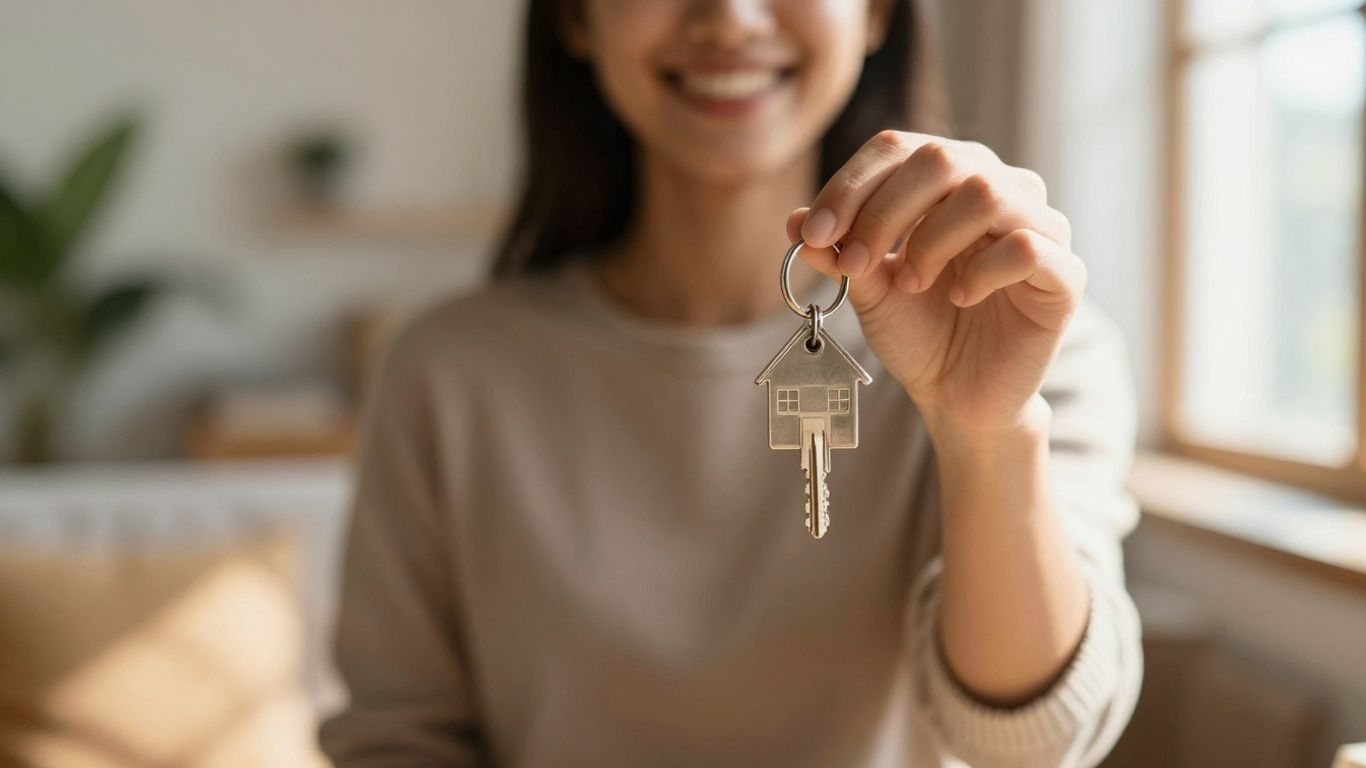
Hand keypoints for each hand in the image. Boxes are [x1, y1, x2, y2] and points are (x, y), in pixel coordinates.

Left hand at [788, 130, 1084, 436]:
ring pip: (986, 193)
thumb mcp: (867, 288)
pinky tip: (960, 298)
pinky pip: (1026, 247)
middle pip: (940, 159)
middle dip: (882, 212)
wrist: (959, 396)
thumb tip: (797, 221)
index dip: (849, 185)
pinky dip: (981, 272)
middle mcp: (1001, 188)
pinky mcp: (1064, 275)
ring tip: (911, 284)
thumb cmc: (919, 331)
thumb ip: (839, 252)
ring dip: (931, 240)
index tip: (814, 234)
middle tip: (855, 263)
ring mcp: (1040, 228)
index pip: (898, 147)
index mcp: (950, 179)